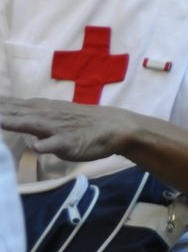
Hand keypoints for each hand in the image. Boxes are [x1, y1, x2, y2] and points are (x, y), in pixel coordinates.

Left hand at [0, 96, 132, 162]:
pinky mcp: (69, 142)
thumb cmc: (80, 123)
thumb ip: (26, 117)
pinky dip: (44, 145)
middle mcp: (42, 115)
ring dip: (11, 122)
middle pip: (10, 112)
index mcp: (36, 108)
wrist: (114, 126)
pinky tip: (36, 147)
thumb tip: (6, 116)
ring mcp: (55, 128)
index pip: (5, 105)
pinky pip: (55, 144)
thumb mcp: (49, 116)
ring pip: (30, 124)